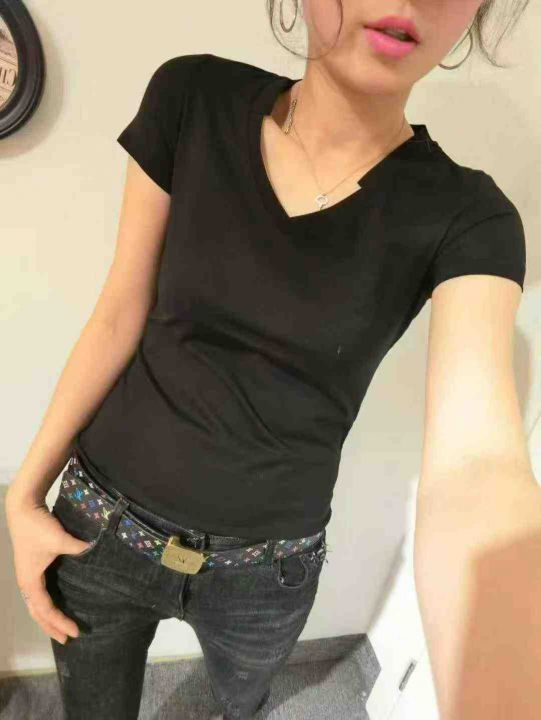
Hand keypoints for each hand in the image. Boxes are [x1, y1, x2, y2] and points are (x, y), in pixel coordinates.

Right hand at [5, 496, 92, 643]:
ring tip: (60, 628)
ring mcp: (27, 575)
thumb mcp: (59, 539)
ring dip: (47, 618)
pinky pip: (38, 594)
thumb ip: (78, 549)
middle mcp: (26, 583)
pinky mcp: (31, 568)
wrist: (23, 508)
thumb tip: (97, 554)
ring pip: (35, 605)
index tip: (75, 632)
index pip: (46, 610)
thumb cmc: (38, 527)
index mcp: (30, 581)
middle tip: (68, 639)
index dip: (60, 622)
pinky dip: (46, 604)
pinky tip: (56, 603)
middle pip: (37, 613)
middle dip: (52, 627)